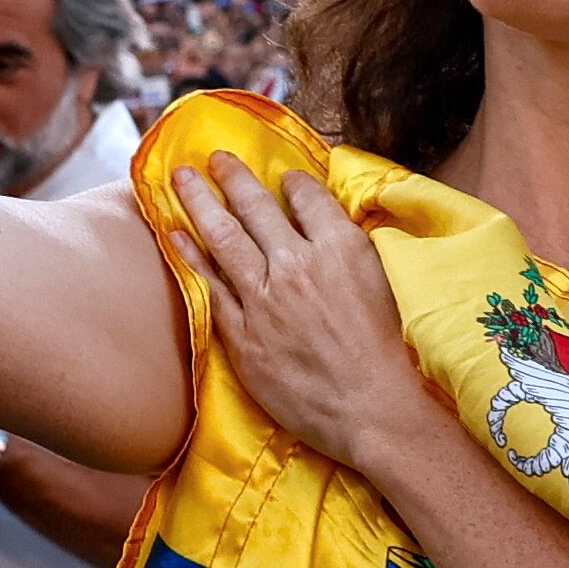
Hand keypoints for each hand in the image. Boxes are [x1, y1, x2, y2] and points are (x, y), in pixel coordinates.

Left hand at [167, 153, 437, 472]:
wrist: (375, 409)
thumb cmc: (393, 352)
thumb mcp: (387, 282)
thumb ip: (356, 249)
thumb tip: (335, 227)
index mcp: (340, 247)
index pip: (307, 197)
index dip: (292, 182)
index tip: (281, 176)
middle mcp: (297, 264)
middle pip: (255, 207)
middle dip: (232, 176)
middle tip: (216, 158)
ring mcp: (265, 299)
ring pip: (223, 237)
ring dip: (200, 201)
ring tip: (182, 178)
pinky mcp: (244, 335)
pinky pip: (210, 285)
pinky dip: (190, 255)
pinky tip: (175, 234)